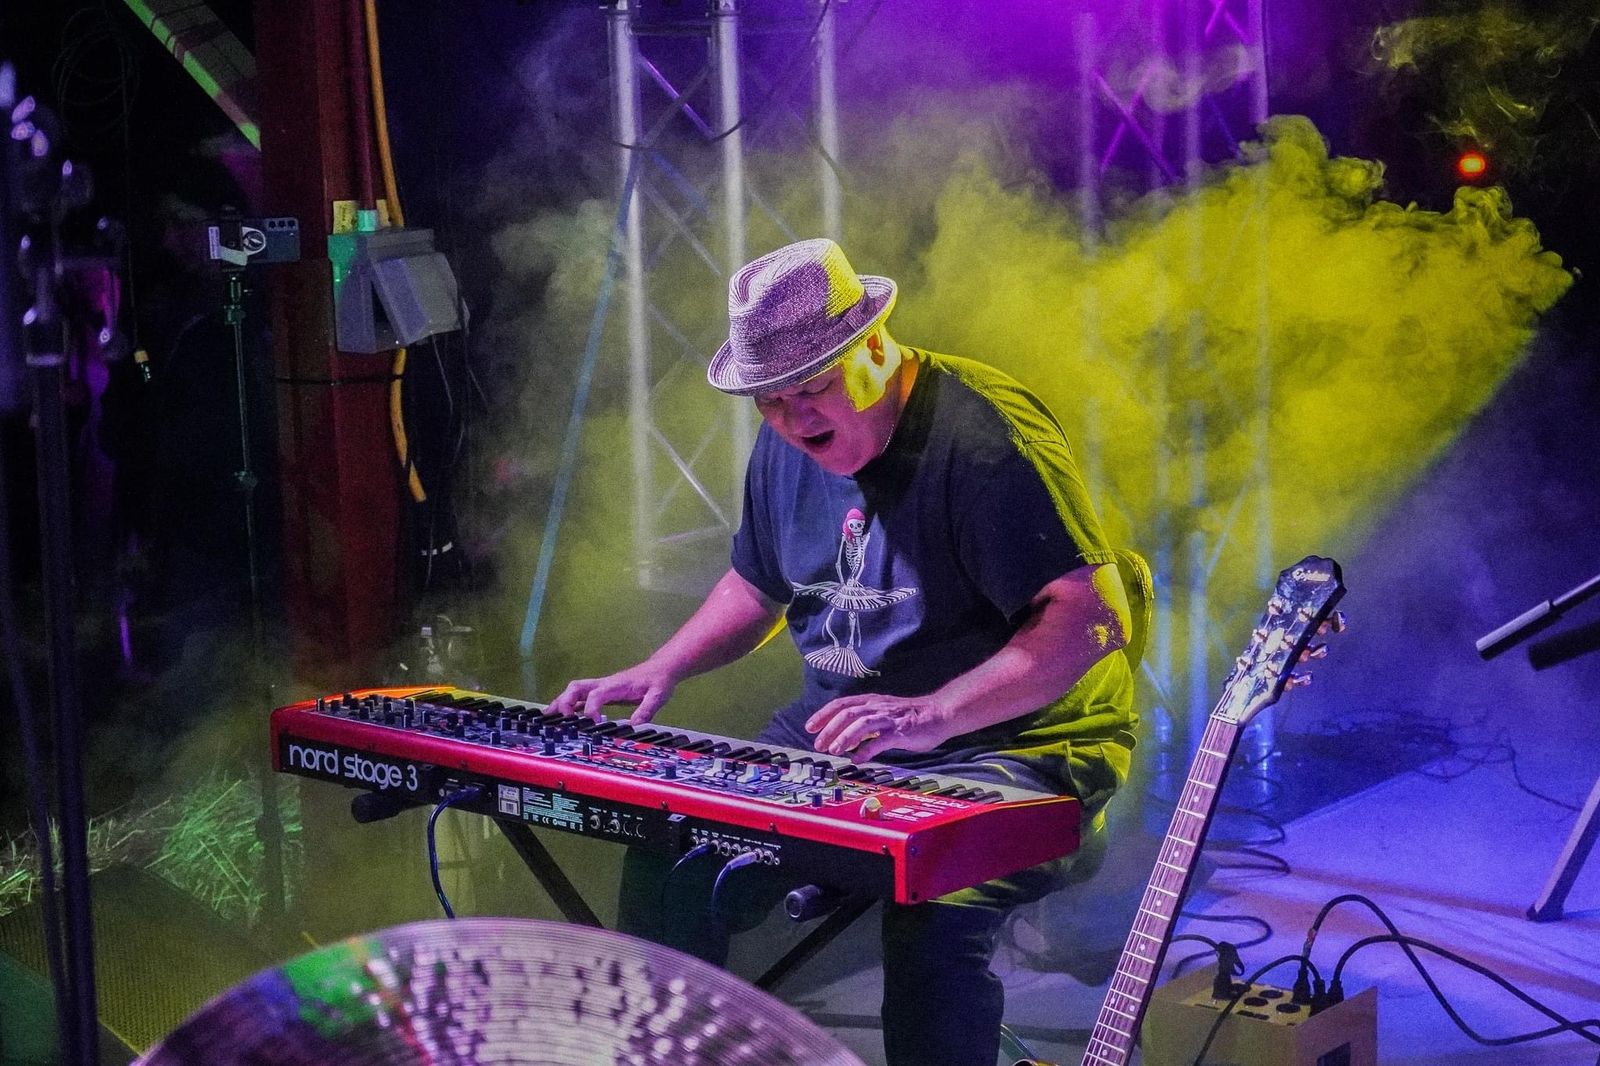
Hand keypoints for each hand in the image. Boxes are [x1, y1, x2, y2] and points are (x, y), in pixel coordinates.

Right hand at [546, 661, 678, 723]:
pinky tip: (563, 717)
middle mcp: (604, 684)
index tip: (595, 724)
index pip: (596, 694)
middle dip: (566, 701)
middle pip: (577, 687)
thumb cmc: (658, 681)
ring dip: (562, 702)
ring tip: (549, 716)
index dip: (591, 709)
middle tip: (563, 719)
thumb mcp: (658, 696)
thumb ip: (647, 710)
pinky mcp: (602, 692)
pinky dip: (569, 706)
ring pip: (574, 691)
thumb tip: (634, 725)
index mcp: (616, 685)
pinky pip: (580, 697)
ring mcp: (601, 687)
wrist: (661, 669)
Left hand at [805, 693, 954, 761]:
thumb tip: (845, 737)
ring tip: (834, 751)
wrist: (939, 714)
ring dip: (844, 737)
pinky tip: (858, 759)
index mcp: (871, 701)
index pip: (841, 704)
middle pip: (846, 713)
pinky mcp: (900, 732)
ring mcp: (889, 718)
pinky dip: (866, 750)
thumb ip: (865, 721)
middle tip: (818, 745)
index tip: (809, 727)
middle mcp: (877, 706)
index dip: (823, 715)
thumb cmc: (910, 716)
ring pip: (860, 724)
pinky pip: (880, 741)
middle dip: (829, 729)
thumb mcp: (883, 712)